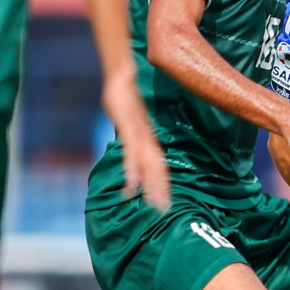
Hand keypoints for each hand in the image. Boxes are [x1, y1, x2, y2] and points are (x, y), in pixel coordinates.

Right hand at [101, 70, 171, 209]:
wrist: (123, 80)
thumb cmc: (126, 101)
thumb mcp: (130, 123)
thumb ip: (132, 137)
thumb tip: (133, 148)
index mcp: (148, 140)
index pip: (159, 165)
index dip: (163, 183)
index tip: (165, 200)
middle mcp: (147, 140)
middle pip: (157, 168)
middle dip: (160, 189)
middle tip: (164, 209)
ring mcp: (138, 136)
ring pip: (148, 164)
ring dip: (151, 184)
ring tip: (153, 203)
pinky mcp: (128, 129)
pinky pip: (132, 153)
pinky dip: (133, 170)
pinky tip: (133, 184)